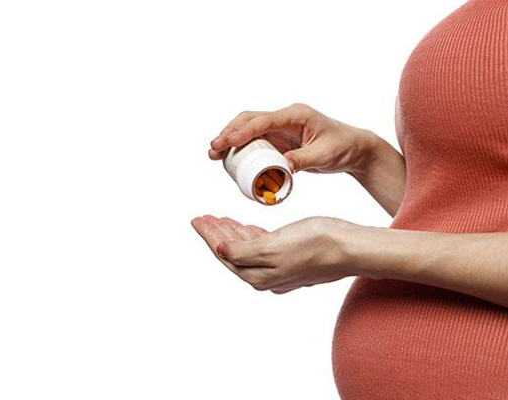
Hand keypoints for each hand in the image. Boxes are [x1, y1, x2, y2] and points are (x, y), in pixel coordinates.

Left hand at [190, 215, 361, 293]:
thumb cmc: (316, 243)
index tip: (197, 220)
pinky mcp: (292, 259)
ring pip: (247, 249)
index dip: (209, 235)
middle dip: (217, 234)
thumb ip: (243, 251)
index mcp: (258, 275)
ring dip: (232, 233)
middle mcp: (266, 277)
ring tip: (220, 220)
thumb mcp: (273, 247)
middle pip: (232, 252)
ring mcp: (280, 269)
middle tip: (204, 218)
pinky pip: (263, 248)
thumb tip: (221, 251)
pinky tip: (246, 227)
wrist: (351, 247)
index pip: (224, 252)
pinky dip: (251, 235)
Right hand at [209, 103, 378, 174]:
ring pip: (248, 129)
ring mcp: (280, 128)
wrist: (353, 149)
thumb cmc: (342, 147)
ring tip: (214, 154)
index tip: (229, 142)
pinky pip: (254, 141)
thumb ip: (303, 160)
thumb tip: (282, 168)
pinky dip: (240, 148)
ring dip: (230, 139)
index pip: (264, 120)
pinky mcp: (278, 139)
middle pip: (249, 120)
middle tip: (214, 149)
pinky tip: (229, 159)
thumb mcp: (324, 155)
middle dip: (229, 133)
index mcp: (296, 115)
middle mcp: (285, 118)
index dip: (244, 131)